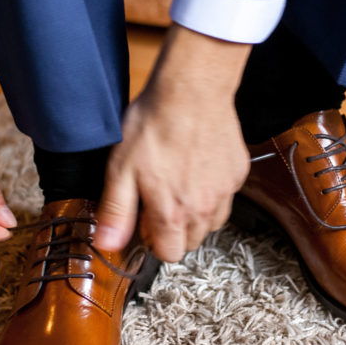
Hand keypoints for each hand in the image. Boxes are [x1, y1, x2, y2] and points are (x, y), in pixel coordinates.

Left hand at [94, 24, 250, 261]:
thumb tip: (107, 243)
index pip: (169, 254)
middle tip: (160, 198)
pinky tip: (198, 167)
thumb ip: (117, 211)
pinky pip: (226, 196)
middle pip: (191, 241)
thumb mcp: (121, 169)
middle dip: (174, 229)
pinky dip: (213, 190)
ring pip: (211, 222)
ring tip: (180, 183)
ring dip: (195, 213)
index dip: (153, 240)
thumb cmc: (153, 126)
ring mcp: (225, 191)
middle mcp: (203, 209)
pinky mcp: (238, 173)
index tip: (145, 219)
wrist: (191, 90)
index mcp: (173, 213)